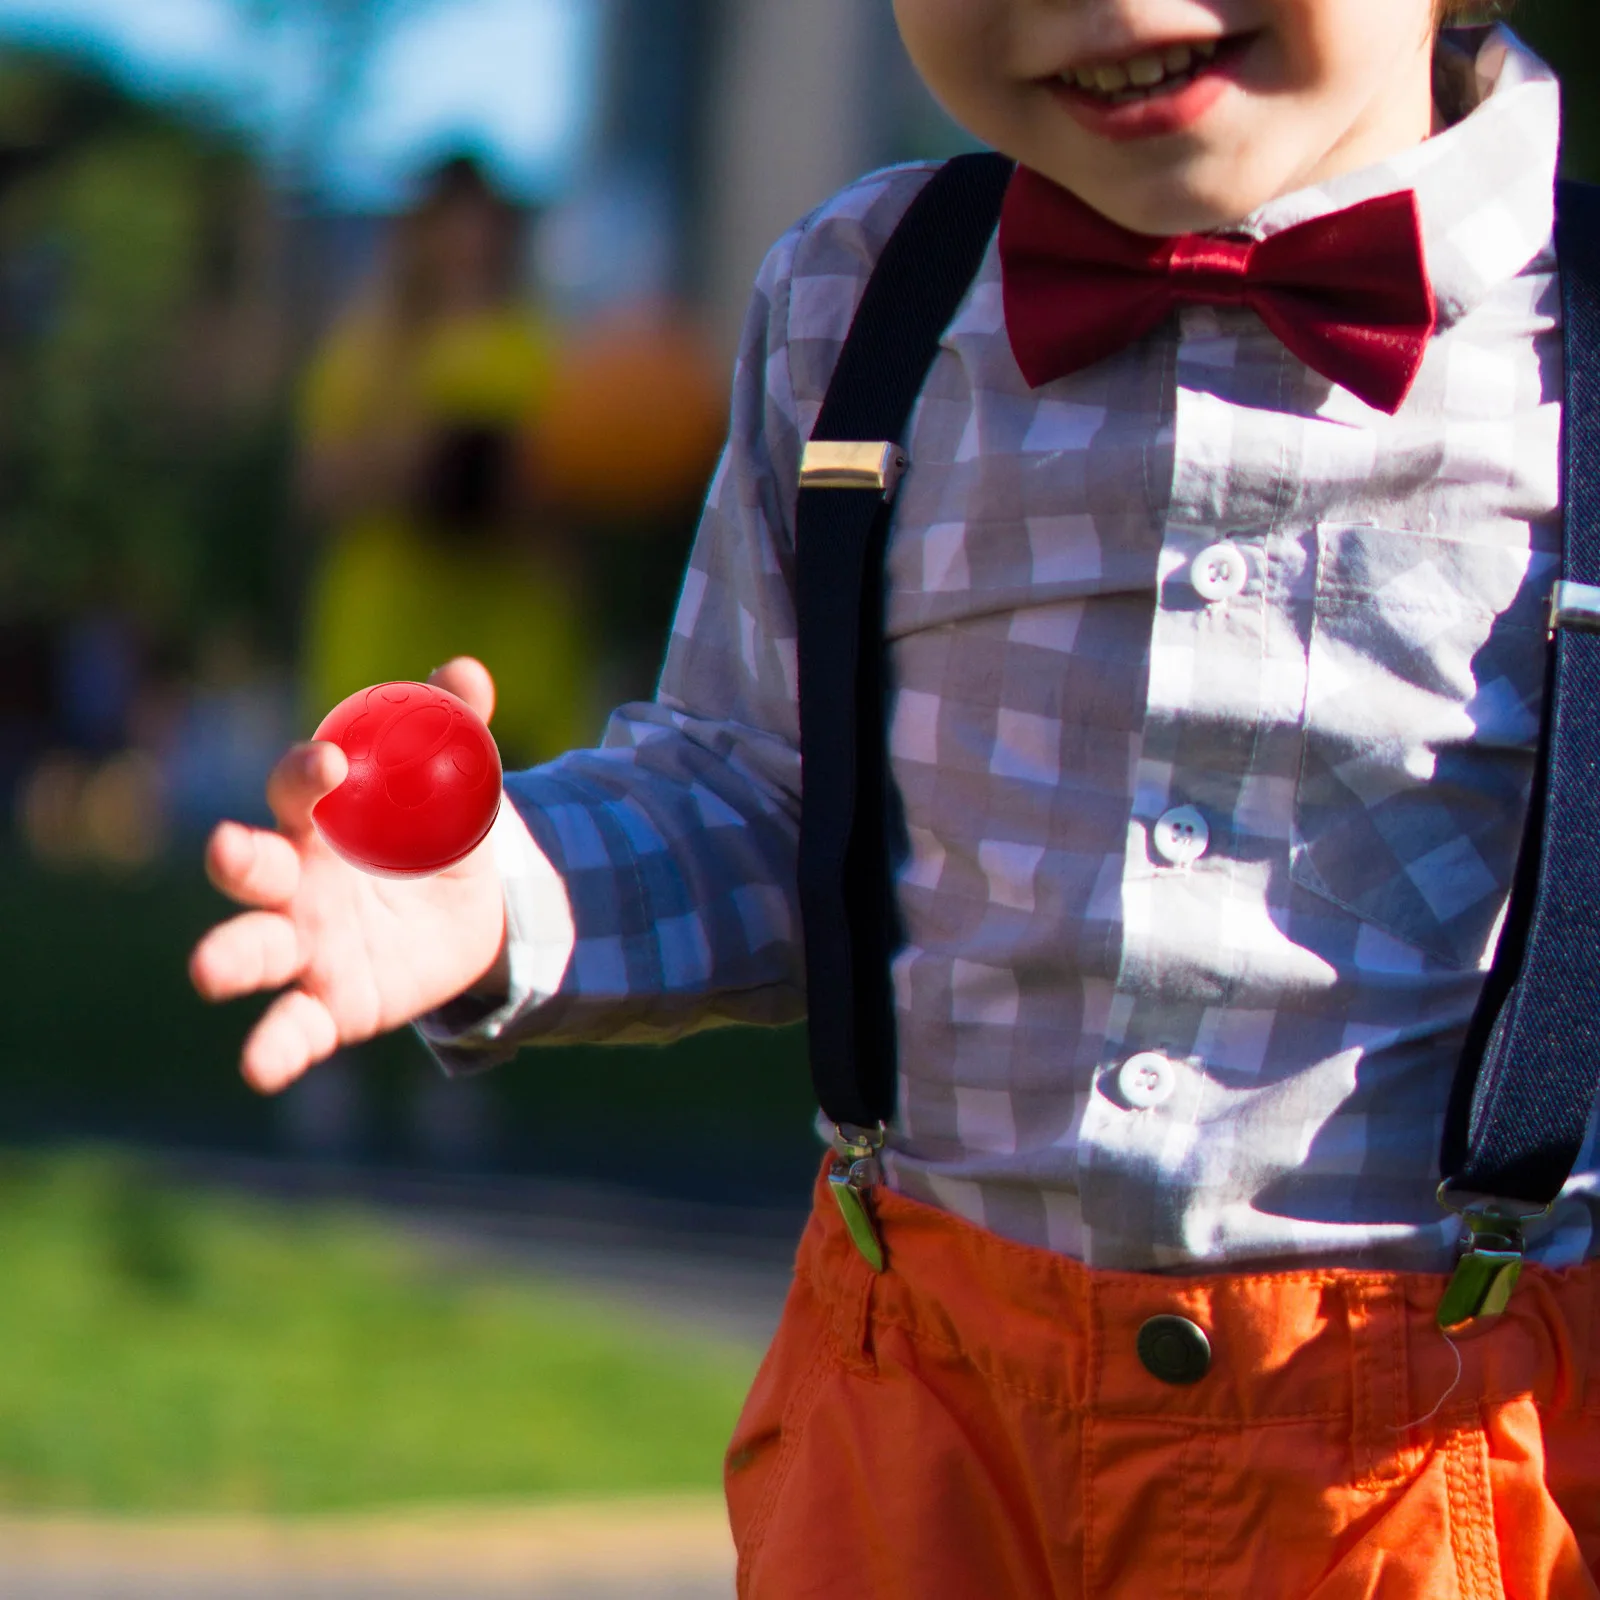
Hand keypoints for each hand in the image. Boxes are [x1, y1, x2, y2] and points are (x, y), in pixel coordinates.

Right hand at [189, 658, 506, 1093]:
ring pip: (253, 950)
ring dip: (229, 958)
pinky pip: (293, 1029)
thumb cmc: (432, 834)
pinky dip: (273, 1049)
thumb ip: (457, 729)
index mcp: (322, 820)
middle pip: (251, 868)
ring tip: (206, 971)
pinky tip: (258, 1069)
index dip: (305, 775)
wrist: (463, 914)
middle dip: (236, 860)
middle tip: (227, 850)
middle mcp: (296, 882)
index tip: (327, 764)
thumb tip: (467, 673)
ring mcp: (305, 946)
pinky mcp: (329, 1004)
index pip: (295, 789)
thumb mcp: (455, 783)